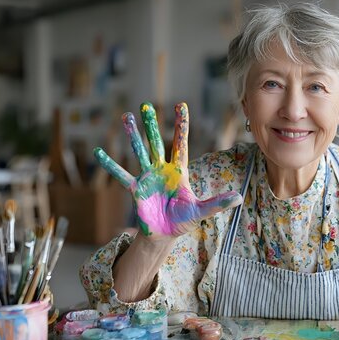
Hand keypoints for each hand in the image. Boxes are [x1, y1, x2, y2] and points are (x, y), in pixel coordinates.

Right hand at [94, 102, 242, 238]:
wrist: (165, 234)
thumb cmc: (183, 220)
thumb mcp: (202, 211)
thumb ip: (218, 203)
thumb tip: (239, 197)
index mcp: (179, 171)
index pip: (181, 143)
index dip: (181, 125)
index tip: (180, 105)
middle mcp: (162, 169)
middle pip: (156, 142)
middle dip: (152, 124)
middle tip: (146, 105)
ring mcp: (147, 177)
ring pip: (139, 151)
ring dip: (132, 135)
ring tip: (126, 117)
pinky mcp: (135, 189)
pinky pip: (121, 175)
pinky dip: (110, 165)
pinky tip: (99, 152)